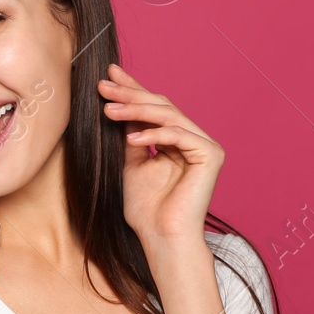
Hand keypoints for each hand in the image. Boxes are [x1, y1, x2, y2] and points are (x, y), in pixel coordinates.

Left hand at [98, 63, 224, 248]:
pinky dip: (153, 134)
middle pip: (161, 106)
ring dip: (135, 109)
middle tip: (103, 86)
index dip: (132, 89)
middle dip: (130, 94)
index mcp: (176, 140)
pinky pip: (178, 134)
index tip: (108, 75)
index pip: (153, 108)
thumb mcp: (130, 163)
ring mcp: (205, 145)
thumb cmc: (145, 210)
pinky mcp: (211, 155)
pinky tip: (129, 137)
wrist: (161, 238)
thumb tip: (116, 104)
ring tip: (108, 110)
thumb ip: (130, 135)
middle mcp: (193, 138)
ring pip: (168, 115)